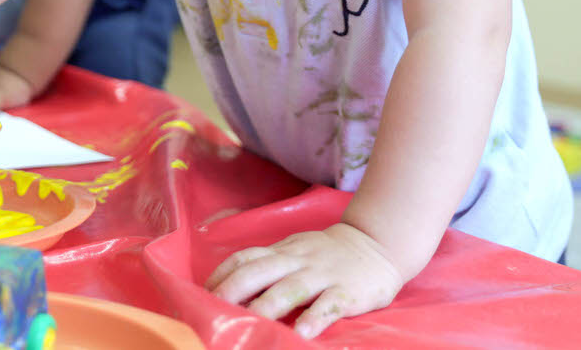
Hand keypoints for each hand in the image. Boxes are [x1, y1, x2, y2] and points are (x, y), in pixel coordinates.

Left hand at [206, 223, 404, 337]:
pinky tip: (302, 336)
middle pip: (259, 272)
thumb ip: (270, 264)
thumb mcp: (296, 250)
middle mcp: (297, 261)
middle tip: (213, 310)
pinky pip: (329, 306)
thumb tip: (232, 285)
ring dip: (268, 307)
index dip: (222, 275)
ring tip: (251, 325)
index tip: (203, 293)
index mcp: (283, 251)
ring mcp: (322, 275)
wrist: (377, 244)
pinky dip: (314, 320)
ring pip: (290, 289)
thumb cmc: (328, 253)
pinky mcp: (347, 292)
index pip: (245, 258)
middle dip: (233, 290)